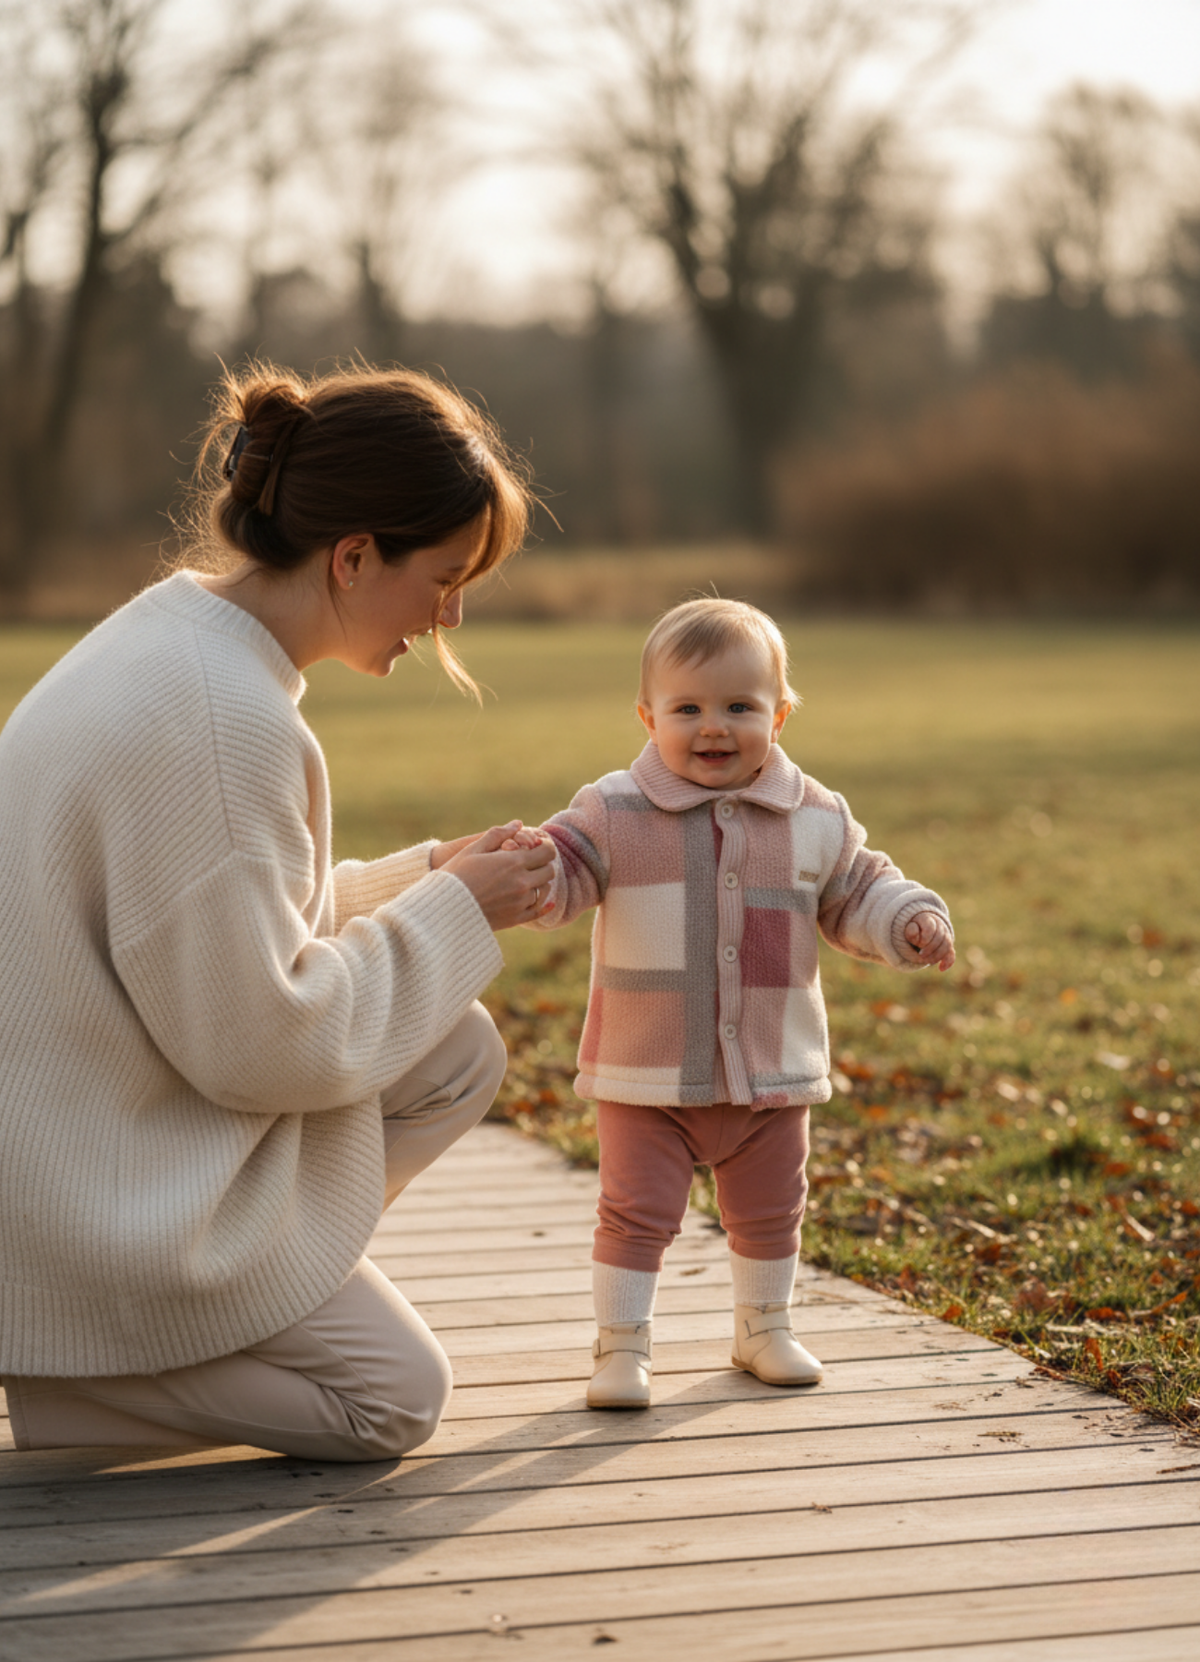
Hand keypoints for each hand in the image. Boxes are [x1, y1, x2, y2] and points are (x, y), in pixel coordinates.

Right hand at [440, 822, 556, 930]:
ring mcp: (520, 902)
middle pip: (549, 871)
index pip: (547, 852)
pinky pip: (538, 911)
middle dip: (543, 864)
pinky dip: (543, 905)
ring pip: (545, 890)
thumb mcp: (473, 849)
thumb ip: (497, 834)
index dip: (545, 847)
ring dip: (539, 883)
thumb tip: (518, 824)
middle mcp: (522, 882)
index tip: (538, 847)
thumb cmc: (455, 875)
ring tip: (528, 880)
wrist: (443, 909)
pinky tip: (544, 901)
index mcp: (513, 862)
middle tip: (533, 863)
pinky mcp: (515, 918)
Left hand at [904, 912, 955, 970]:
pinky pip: (951, 954)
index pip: (931, 928)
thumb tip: (916, 934)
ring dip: (937, 956)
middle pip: (940, 937)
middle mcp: (940, 926)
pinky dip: (948, 962)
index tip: (918, 944)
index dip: (925, 938)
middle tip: (921, 955)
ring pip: (947, 946)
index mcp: (929, 919)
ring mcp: (946, 936)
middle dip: (931, 948)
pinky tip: (941, 968)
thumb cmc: (912, 928)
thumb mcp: (907, 928)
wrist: (920, 927)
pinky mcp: (948, 946)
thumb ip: (911, 931)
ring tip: (926, 961)